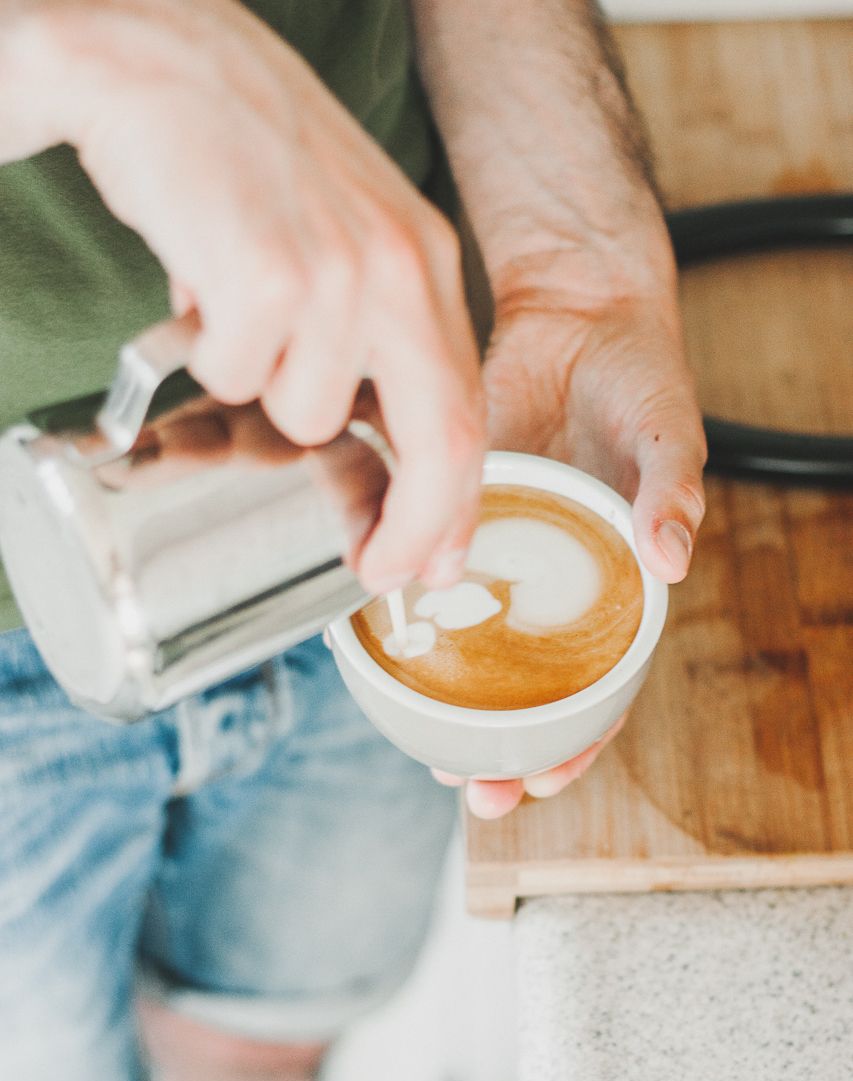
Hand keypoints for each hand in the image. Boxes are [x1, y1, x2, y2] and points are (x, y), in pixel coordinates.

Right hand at [3, 0, 484, 590]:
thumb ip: (373, 331)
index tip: (438, 559)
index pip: (470, 409)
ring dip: (262, 381)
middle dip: (414, 526)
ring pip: (305, 412)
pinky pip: (234, 373)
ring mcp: (339, 273)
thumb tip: (360, 440)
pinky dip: (206, 346)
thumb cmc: (245, 158)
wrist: (162, 61)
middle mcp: (401, 270)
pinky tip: (203, 284)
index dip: (457, 502)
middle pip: (443, 441)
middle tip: (380, 568)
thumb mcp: (347, 236)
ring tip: (238, 307)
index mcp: (427, 262)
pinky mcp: (267, 276)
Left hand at [446, 242, 706, 819]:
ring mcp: (503, 554)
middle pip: (531, 687)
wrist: (576, 310)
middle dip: (505, 747)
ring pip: (474, 646)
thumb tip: (671, 563)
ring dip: (451, 699)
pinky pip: (434, 573)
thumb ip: (672, 497)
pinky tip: (387, 648)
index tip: (544, 782)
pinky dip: (414, 612)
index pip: (602, 686)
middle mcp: (554, 583)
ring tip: (425, 745)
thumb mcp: (671, 436)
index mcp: (615, 584)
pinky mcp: (458, 514)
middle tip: (474, 791)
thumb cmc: (640, 379)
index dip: (578, 741)